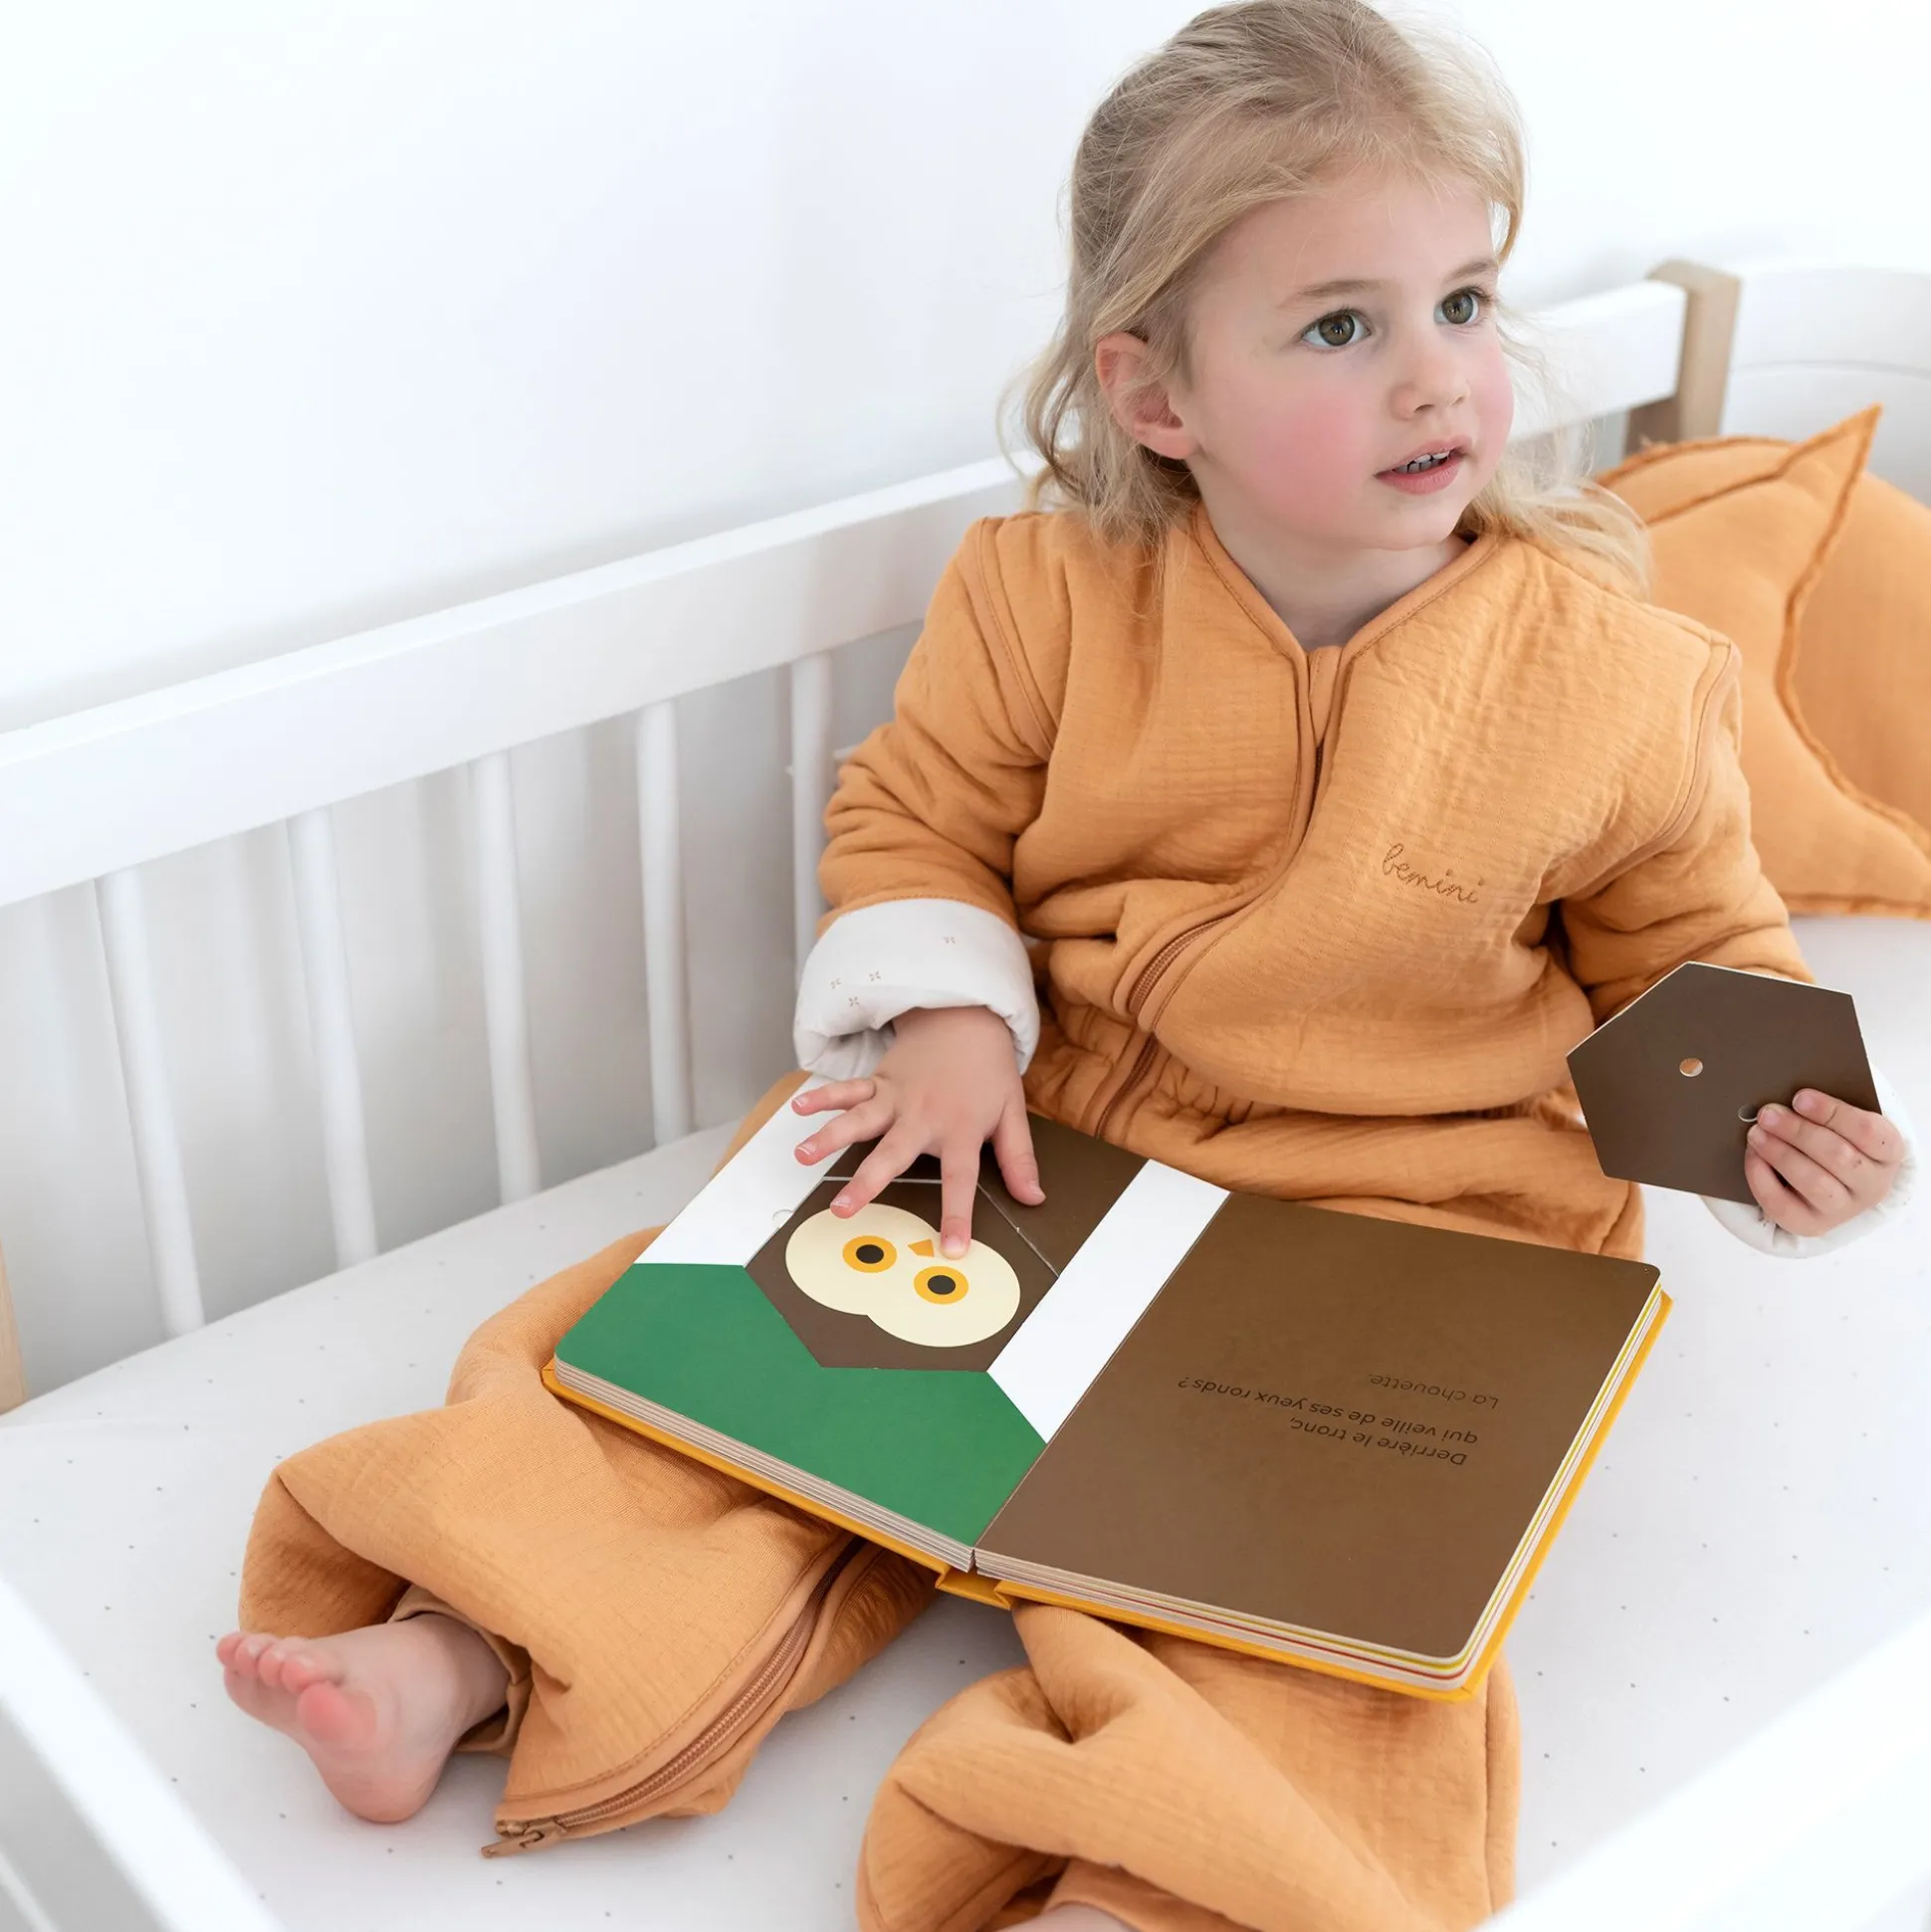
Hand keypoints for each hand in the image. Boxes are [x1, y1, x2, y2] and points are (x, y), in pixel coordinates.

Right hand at [790, 1006, 1043, 1257]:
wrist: (967, 1018)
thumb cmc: (989, 1072)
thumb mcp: (1013, 1113)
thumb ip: (1019, 1159)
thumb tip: (1034, 1199)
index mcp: (960, 1129)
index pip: (960, 1180)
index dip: (957, 1214)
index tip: (951, 1248)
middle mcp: (923, 1116)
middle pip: (893, 1153)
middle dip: (866, 1182)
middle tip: (842, 1209)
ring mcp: (897, 1098)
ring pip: (860, 1119)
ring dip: (830, 1136)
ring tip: (804, 1155)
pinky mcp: (880, 1081)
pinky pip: (849, 1089)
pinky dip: (824, 1096)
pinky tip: (799, 1107)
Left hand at [1744, 1088, 1905, 1236]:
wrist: (1828, 1179)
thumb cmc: (1832, 1138)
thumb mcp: (1839, 1122)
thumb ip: (1823, 1110)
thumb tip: (1786, 1099)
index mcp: (1887, 1153)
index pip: (1869, 1132)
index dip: (1833, 1113)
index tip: (1799, 1097)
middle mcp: (1873, 1185)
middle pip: (1838, 1156)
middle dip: (1797, 1131)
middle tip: (1767, 1113)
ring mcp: (1844, 1210)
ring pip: (1813, 1182)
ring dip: (1780, 1153)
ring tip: (1756, 1132)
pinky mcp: (1812, 1225)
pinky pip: (1783, 1205)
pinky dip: (1762, 1178)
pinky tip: (1753, 1156)